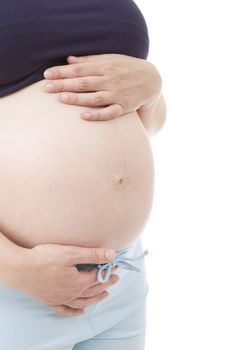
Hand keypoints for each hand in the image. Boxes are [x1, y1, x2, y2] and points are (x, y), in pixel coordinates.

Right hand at [5, 242, 118, 316]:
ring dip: (96, 298)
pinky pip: (66, 310)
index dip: (108, 271)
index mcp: (78, 282)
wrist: (21, 269)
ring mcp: (61, 299)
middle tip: (116, 278)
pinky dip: (75, 311)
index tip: (115, 265)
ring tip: (105, 294)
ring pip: (83, 302)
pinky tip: (81, 312)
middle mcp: (72, 294)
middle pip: (93, 290)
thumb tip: (112, 255)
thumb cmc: (45, 258)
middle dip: (106, 283)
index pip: (98, 277)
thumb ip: (93, 255)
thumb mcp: (71, 253)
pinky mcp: (50, 301)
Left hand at [43, 53, 161, 120]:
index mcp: (104, 67)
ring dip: (78, 98)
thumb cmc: (128, 68)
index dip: (62, 72)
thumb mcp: (111, 59)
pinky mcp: (124, 107)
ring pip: (94, 97)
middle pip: (83, 83)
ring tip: (62, 98)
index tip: (47, 75)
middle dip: (64, 85)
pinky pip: (109, 112)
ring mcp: (117, 94)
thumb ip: (90, 60)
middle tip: (46, 88)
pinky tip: (84, 116)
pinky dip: (97, 115)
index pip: (79, 69)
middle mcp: (109, 80)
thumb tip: (69, 60)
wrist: (152, 80)